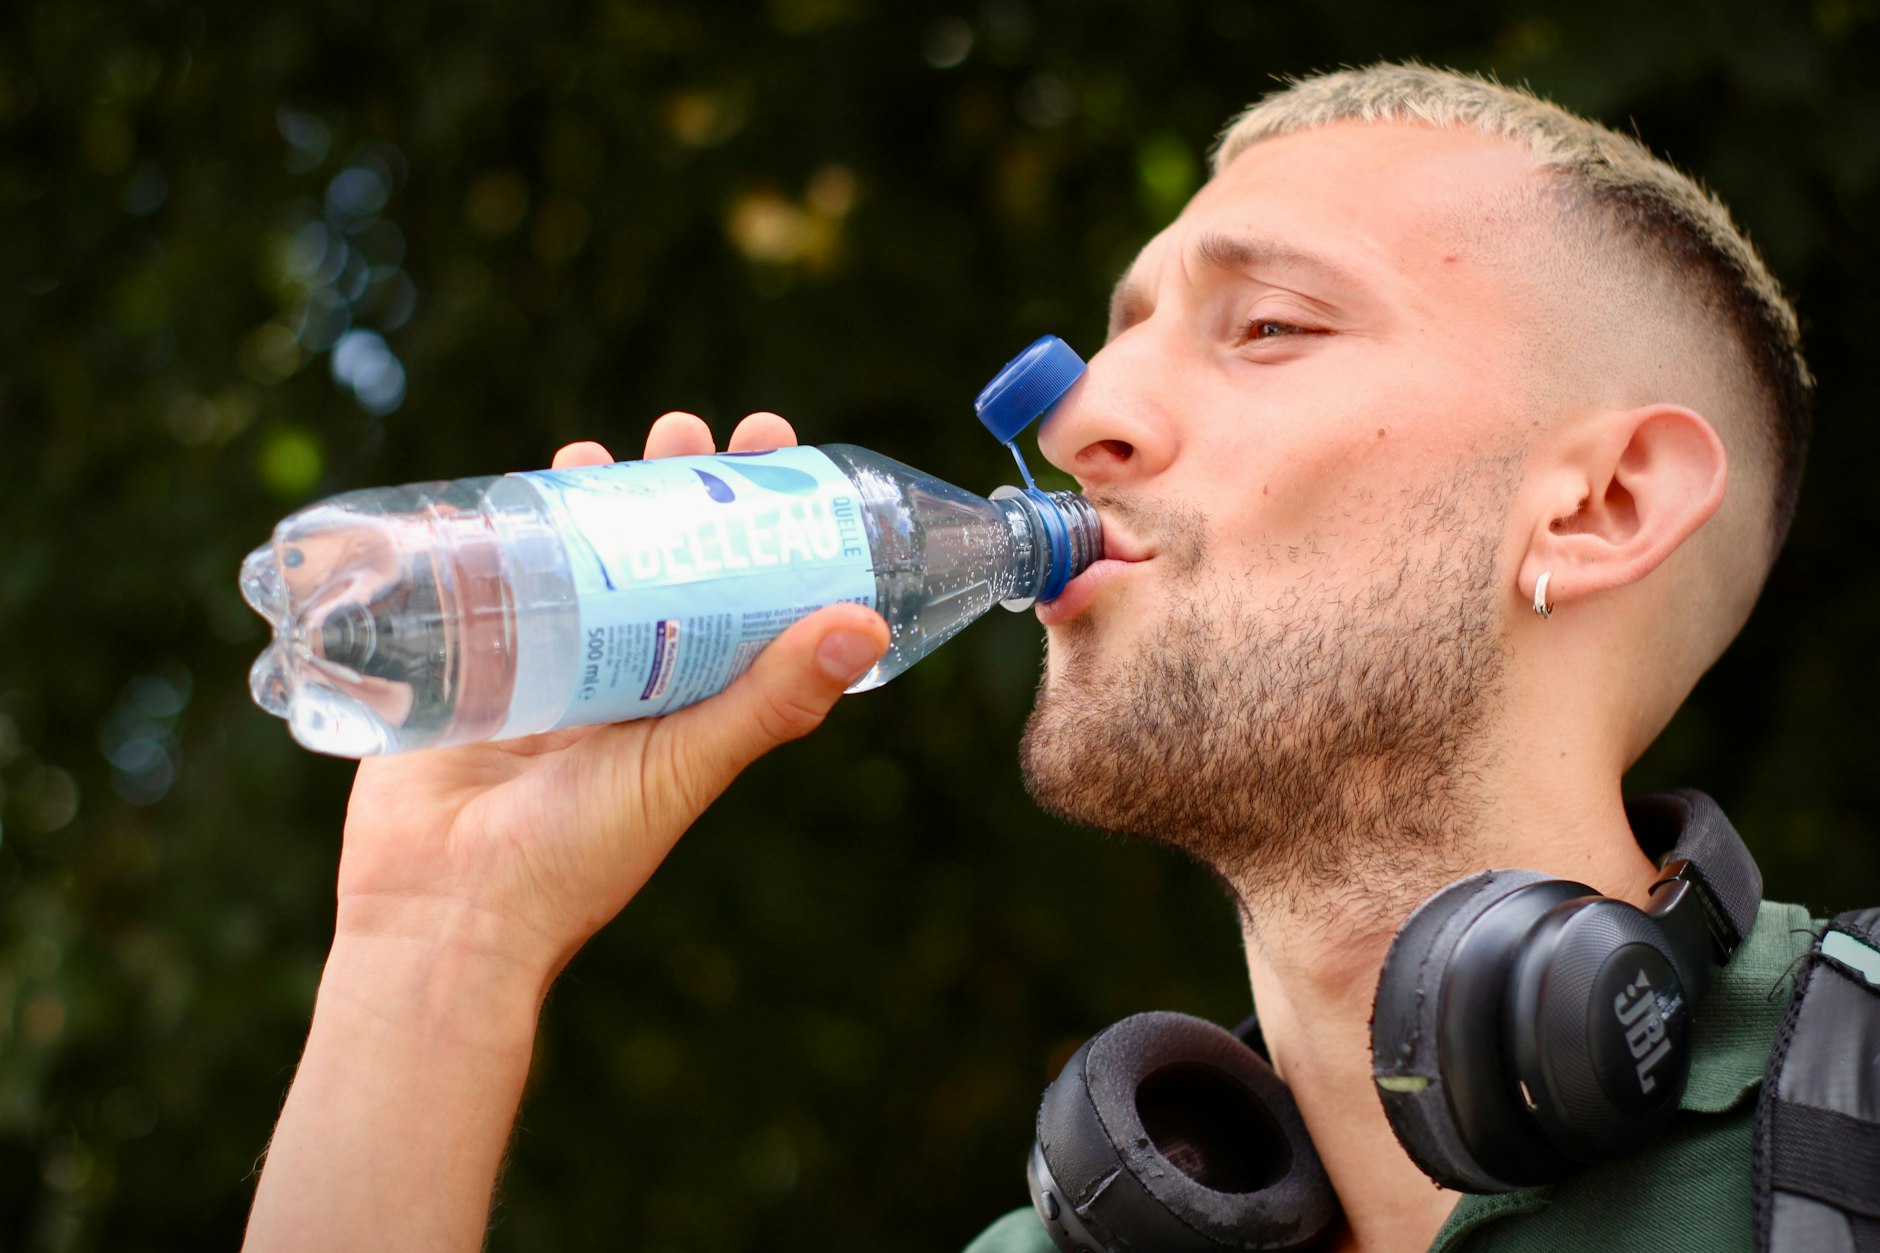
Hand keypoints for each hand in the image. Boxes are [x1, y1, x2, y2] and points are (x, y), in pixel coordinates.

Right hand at [334, 411, 890, 986]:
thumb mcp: (688, 765)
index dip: (756, 519)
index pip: (737, 587)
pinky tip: (517, 483)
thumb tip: (865, 623)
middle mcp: (623, 675)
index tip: (772, 448)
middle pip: (656, 557)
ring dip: (593, 494)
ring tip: (604, 447)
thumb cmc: (579, 856)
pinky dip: (506, 527)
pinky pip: (494, 580)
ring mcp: (546, 665)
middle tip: (687, 429)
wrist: (446, 911)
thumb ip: (770, 699)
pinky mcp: (471, 662)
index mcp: (686, 698)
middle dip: (672, 485)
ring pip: (578, 558)